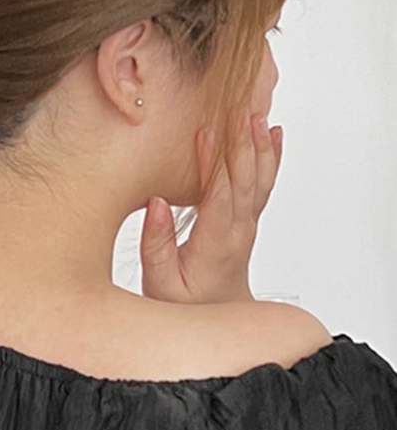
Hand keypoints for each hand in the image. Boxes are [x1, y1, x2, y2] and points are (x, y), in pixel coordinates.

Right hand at [140, 109, 282, 303]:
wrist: (218, 319)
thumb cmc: (186, 304)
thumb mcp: (160, 285)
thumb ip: (157, 244)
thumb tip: (157, 203)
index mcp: (216, 244)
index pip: (218, 196)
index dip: (214, 163)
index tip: (206, 132)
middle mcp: (239, 231)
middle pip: (246, 181)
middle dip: (244, 143)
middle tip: (242, 109)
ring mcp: (247, 225)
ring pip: (259, 179)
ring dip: (260, 145)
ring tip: (259, 113)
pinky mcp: (248, 220)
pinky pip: (262, 183)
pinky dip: (270, 156)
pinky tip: (272, 135)